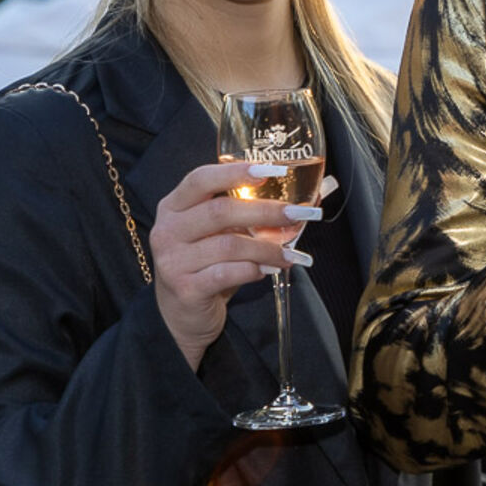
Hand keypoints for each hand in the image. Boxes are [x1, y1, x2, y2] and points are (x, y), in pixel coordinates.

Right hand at [150, 161, 332, 370]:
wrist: (181, 314)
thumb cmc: (206, 264)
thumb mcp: (223, 233)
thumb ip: (256, 212)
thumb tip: (317, 194)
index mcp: (174, 206)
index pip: (201, 179)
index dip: (237, 171)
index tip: (273, 170)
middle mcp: (167, 230)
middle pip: (221, 211)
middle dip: (266, 211)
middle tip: (299, 215)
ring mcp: (172, 260)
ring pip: (229, 245)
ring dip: (268, 248)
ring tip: (290, 254)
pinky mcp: (185, 288)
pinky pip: (226, 273)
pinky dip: (253, 270)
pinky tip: (268, 271)